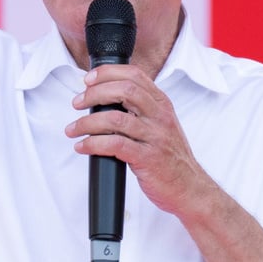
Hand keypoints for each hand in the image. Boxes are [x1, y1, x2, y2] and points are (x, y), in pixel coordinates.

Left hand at [65, 64, 208, 215]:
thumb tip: (103, 97)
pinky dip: (93, 144)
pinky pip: (115, 145)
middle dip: (94, 94)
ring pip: (115, 119)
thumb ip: (139, 108)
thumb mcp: (160, 124)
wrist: (189, 187)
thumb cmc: (169, 156)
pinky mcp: (148, 158)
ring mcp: (155, 137)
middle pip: (124, 91)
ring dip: (87, 122)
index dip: (107, 73)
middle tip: (77, 103)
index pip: (134, 75)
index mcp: (161, 104)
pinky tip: (83, 146)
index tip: (88, 80)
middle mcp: (160, 116)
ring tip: (73, 129)